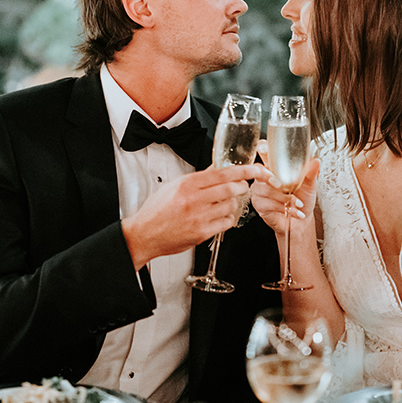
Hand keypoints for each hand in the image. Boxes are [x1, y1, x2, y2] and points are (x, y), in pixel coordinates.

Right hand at [122, 164, 269, 267]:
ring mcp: (199, 217)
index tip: (256, 169)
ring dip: (233, 204)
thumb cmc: (157, 210)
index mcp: (188, 184)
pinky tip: (218, 217)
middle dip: (242, 187)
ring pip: (231, 206)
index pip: (223, 173)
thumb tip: (217, 168)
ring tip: (223, 205)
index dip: (244, 170)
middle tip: (241, 187)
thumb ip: (198, 177)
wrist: (144, 234)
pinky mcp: (202, 233)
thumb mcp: (174, 186)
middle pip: (232, 189)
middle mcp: (194, 199)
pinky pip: (226, 223)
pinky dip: (227, 219)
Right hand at [251, 141, 319, 234]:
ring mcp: (260, 192)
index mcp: (275, 168)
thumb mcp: (310, 185)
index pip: (265, 154)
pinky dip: (283, 208)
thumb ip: (311, 173)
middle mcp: (265, 178)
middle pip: (258, 171)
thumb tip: (316, 161)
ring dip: (283, 198)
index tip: (264, 146)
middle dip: (269, 177)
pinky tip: (292, 211)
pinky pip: (267, 204)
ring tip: (296, 203)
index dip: (262, 148)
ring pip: (264, 190)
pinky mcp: (259, 205)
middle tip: (281, 185)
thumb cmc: (303, 200)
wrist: (301, 221)